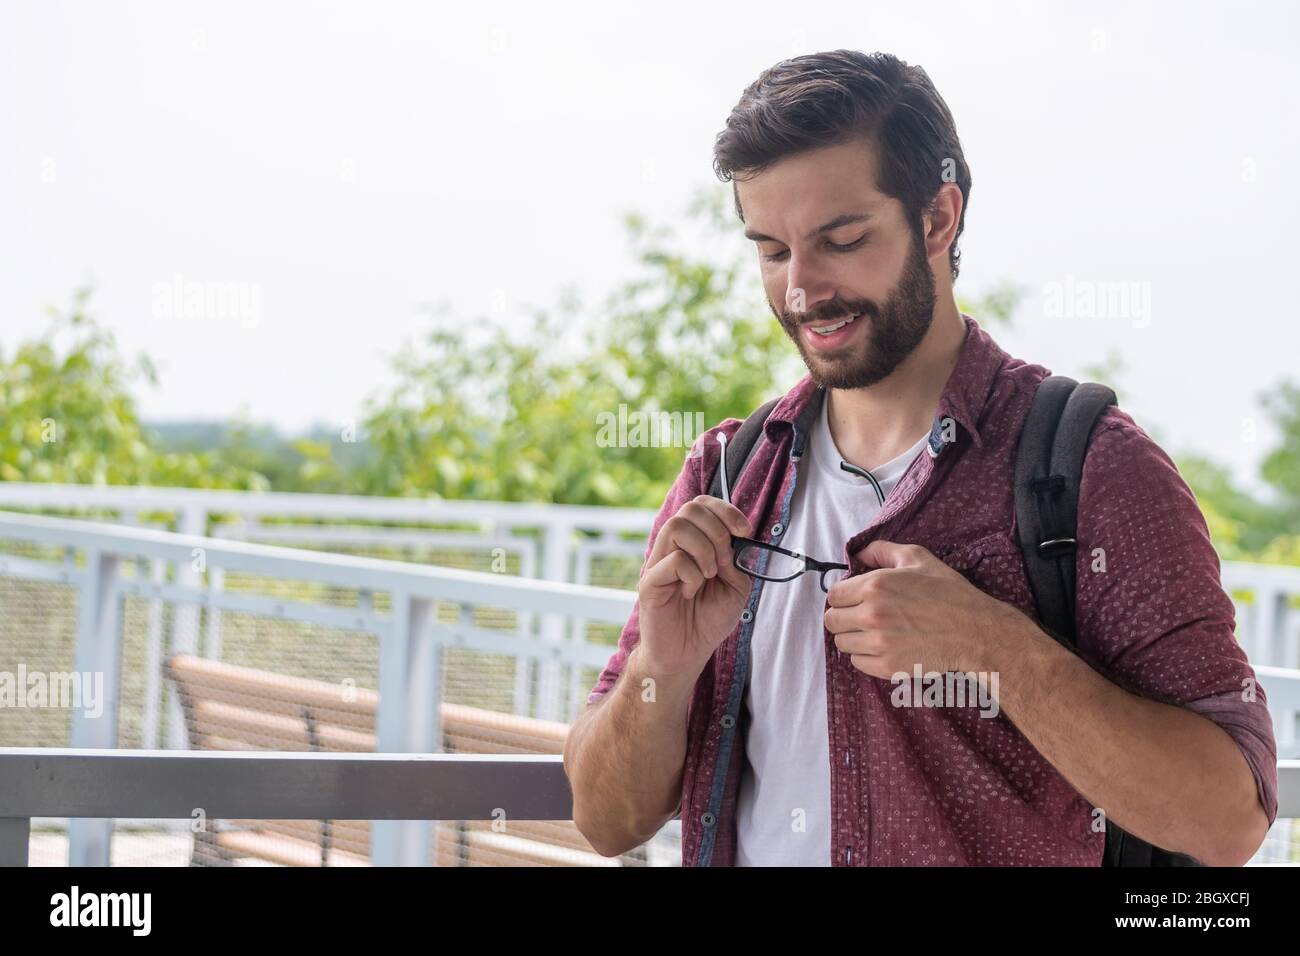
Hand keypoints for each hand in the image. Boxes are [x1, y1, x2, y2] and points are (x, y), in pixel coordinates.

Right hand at [636, 495, 754, 681]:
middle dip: (717, 531)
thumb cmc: (707, 620)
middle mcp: (672, 548)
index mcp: (692, 544)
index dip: (725, 510)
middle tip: (723, 562)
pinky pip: (673, 560)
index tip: (744, 531)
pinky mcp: (649, 582)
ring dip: (704, 549)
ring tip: (709, 575)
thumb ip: (736, 561)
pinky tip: (690, 593)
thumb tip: (733, 541)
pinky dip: (692, 575)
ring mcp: (657, 563)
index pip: (701, 505)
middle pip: (689, 509)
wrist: (687, 654)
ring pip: (676, 527)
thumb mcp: (735, 587)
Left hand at [823, 540, 1015, 678]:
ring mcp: (878, 643)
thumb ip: (882, 550)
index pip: (833, 595)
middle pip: (832, 620)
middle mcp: (871, 614)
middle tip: (863, 616)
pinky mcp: (887, 666)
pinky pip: (857, 662)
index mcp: (875, 585)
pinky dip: (865, 656)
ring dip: (853, 637)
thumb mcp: (918, 558)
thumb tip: (857, 553)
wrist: (976, 632)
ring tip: (875, 632)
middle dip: (844, 617)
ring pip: (842, 643)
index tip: (855, 599)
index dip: (843, 596)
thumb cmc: (949, 593)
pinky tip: (884, 647)